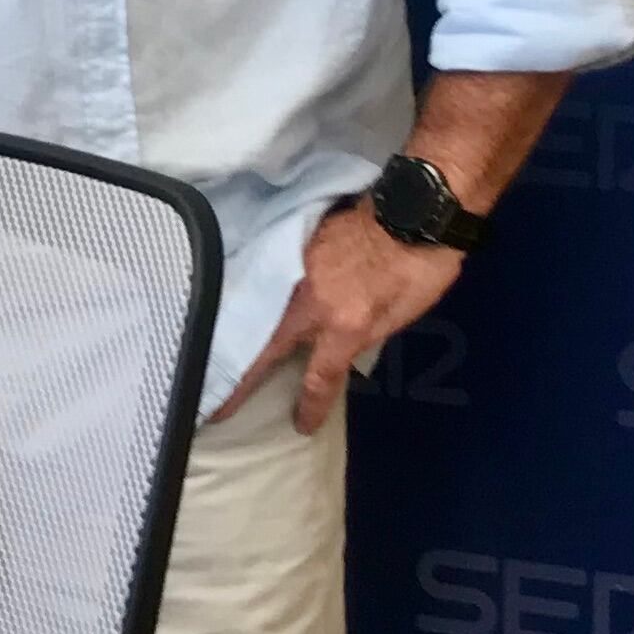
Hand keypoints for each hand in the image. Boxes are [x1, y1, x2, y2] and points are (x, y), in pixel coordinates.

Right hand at [217, 200, 464, 435]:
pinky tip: (237, 311)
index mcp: (343, 325)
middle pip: (266, 349)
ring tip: (214, 362)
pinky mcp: (295, 247)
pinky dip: (250, 302)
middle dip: (239, 380)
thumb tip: (337, 356)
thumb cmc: (420, 268)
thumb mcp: (400, 318)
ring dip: (236, 342)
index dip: (310, 406)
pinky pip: (266, 282)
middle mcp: (311, 301)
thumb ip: (360, 339)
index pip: (319, 377)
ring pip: (258, 313)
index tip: (300, 424)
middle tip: (213, 405)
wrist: (415, 209)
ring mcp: (298, 271)